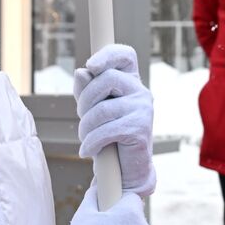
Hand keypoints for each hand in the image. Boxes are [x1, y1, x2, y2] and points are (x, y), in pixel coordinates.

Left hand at [73, 44, 155, 195]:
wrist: (127, 170)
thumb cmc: (109, 136)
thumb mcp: (94, 110)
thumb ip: (87, 90)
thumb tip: (81, 72)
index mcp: (130, 82)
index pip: (125, 56)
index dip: (108, 54)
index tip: (91, 65)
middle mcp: (140, 92)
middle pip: (106, 79)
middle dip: (85, 100)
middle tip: (81, 118)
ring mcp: (143, 109)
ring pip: (102, 109)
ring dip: (85, 127)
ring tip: (84, 139)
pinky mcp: (140, 129)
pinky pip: (106, 130)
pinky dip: (91, 143)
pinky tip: (87, 151)